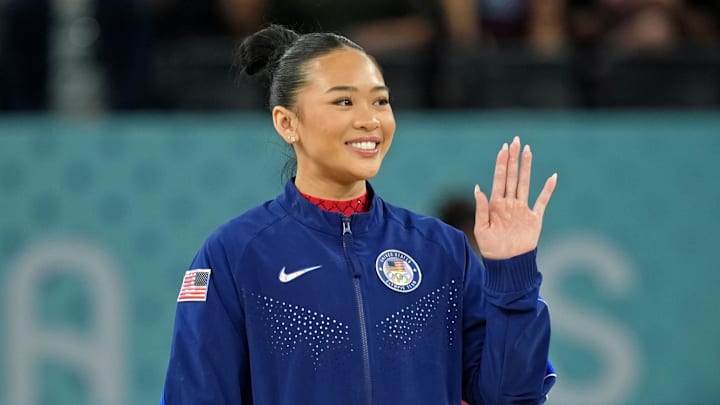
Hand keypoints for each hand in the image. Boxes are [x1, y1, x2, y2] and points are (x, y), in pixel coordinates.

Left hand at [473, 136, 556, 259]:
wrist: (507, 264)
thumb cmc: (491, 248)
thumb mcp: (481, 228)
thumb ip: (482, 208)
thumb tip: (478, 187)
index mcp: (496, 204)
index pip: (499, 178)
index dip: (501, 163)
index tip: (503, 148)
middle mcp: (510, 203)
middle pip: (512, 176)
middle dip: (513, 158)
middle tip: (516, 141)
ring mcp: (522, 209)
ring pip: (525, 183)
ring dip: (527, 167)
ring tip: (528, 151)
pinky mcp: (535, 218)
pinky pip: (542, 201)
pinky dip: (548, 189)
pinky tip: (552, 177)